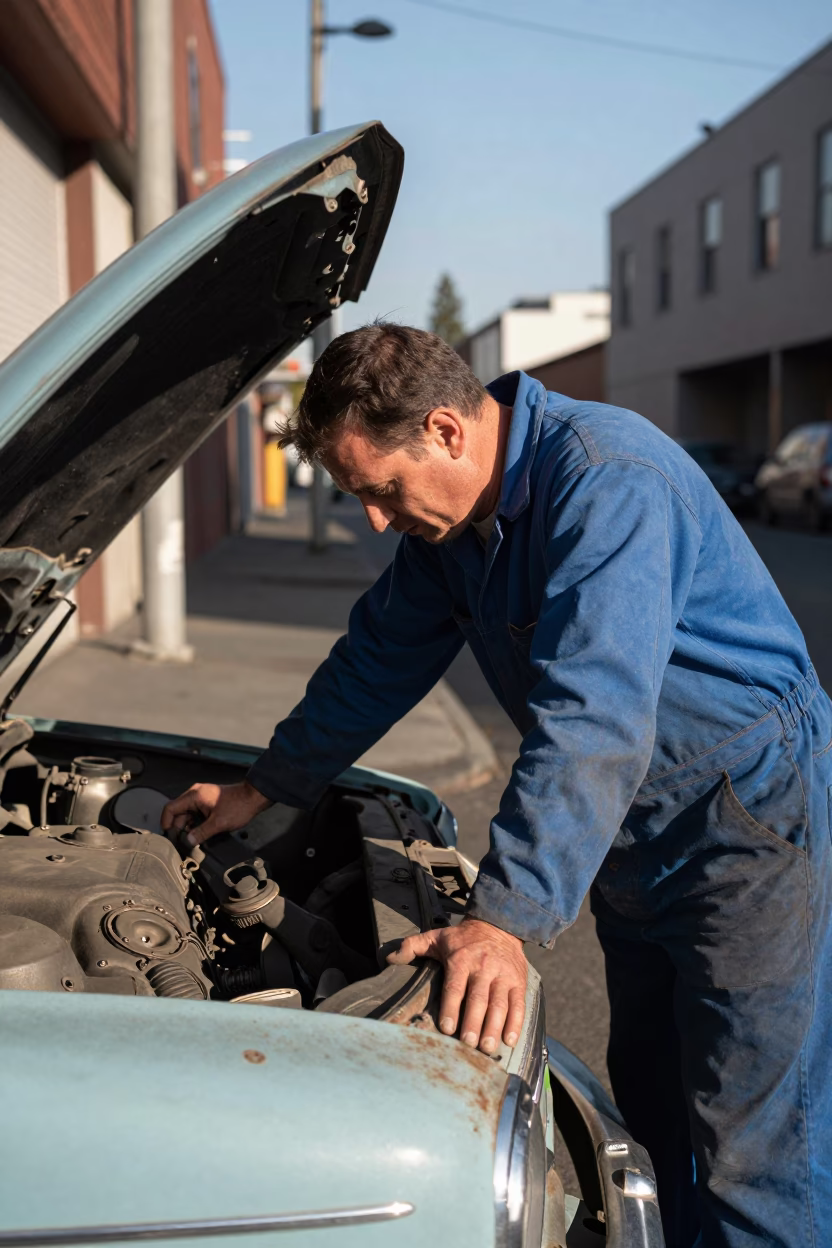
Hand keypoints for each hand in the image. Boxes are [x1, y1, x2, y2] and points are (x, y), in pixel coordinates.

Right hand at [161, 780, 271, 846]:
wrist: (254, 797)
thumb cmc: (238, 807)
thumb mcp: (218, 823)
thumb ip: (201, 833)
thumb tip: (187, 842)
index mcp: (194, 796)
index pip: (170, 808)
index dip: (167, 823)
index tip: (170, 837)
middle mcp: (194, 794)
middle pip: (178, 813)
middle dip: (179, 828)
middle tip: (183, 843)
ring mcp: (200, 797)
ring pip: (186, 814)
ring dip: (188, 827)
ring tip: (193, 840)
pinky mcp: (206, 802)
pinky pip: (195, 814)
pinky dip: (195, 824)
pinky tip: (199, 834)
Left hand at [387, 917, 526, 1054]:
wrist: (499, 924)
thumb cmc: (463, 938)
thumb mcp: (436, 937)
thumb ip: (412, 946)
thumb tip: (389, 958)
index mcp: (461, 959)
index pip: (455, 986)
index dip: (451, 1007)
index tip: (447, 1028)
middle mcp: (483, 968)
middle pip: (479, 998)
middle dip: (474, 1022)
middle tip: (469, 1044)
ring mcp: (503, 975)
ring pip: (500, 1004)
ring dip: (494, 1027)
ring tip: (487, 1047)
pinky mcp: (518, 981)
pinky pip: (519, 1004)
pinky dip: (516, 1023)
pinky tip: (510, 1040)